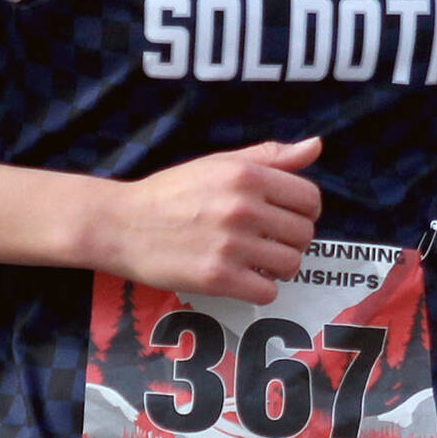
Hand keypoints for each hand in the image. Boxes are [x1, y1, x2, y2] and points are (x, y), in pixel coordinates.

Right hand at [113, 138, 322, 302]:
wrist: (120, 224)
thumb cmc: (172, 192)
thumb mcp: (220, 163)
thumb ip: (270, 156)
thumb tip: (316, 146)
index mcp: (247, 175)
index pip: (309, 198)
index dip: (304, 211)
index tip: (286, 218)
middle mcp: (242, 208)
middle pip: (304, 233)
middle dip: (292, 240)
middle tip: (268, 241)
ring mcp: (230, 245)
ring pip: (290, 264)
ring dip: (279, 266)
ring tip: (257, 260)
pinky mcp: (217, 278)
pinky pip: (268, 292)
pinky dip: (261, 289)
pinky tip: (243, 278)